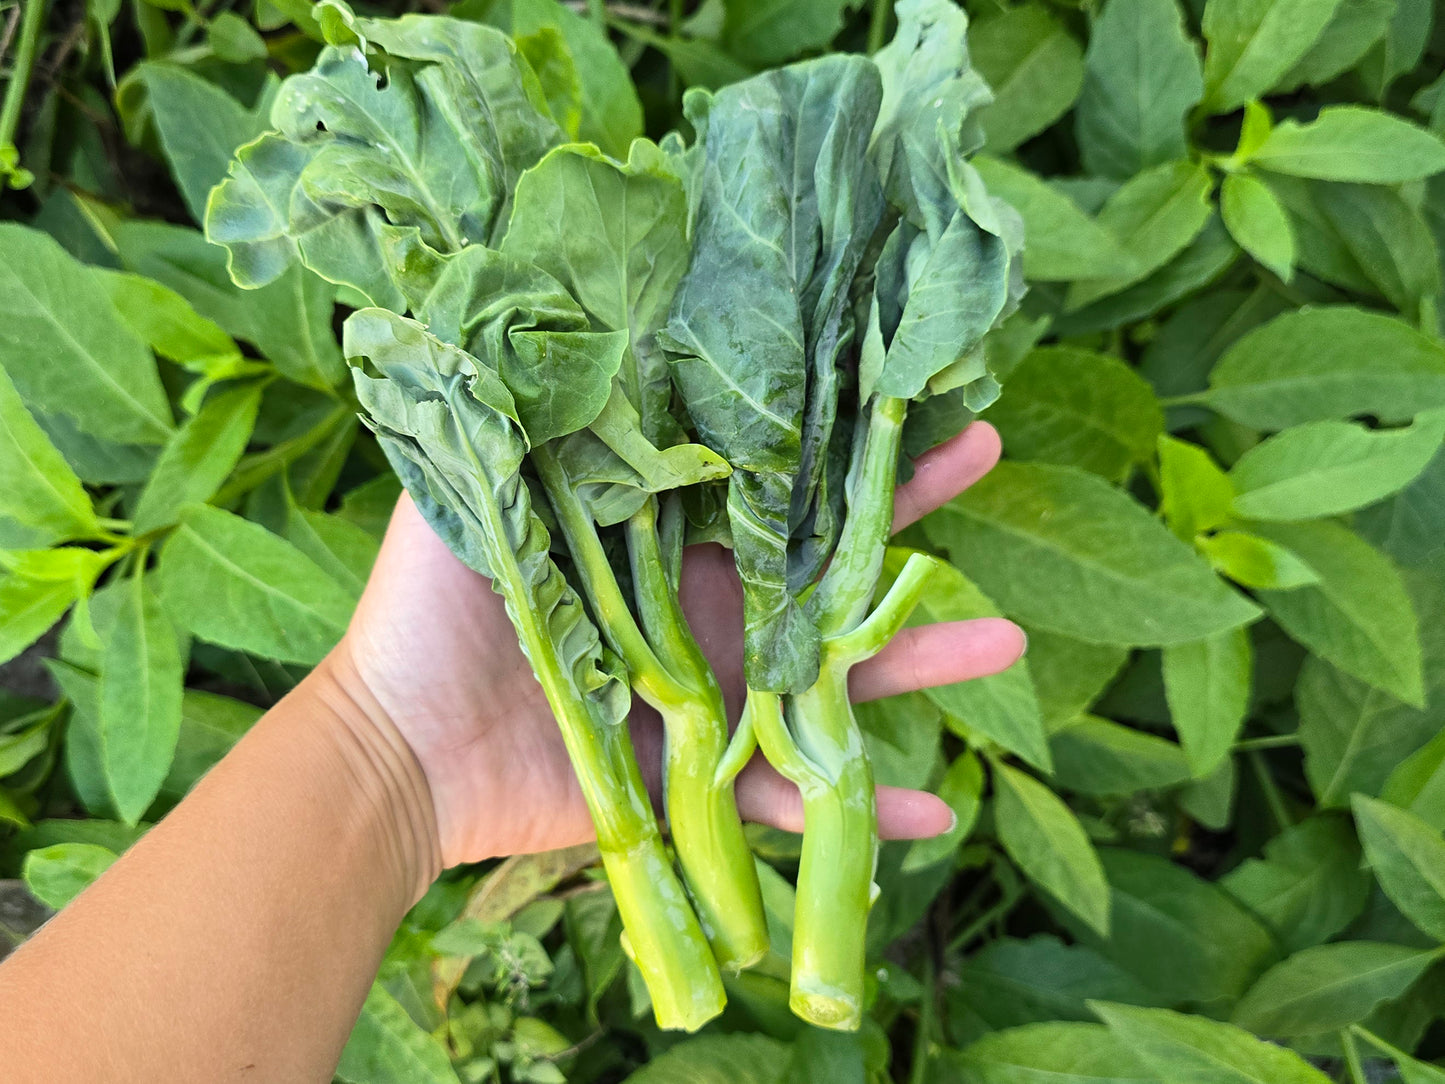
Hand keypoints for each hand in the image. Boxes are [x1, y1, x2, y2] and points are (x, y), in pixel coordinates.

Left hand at [329, 421, 1023, 867]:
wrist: (399, 751)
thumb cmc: (428, 619)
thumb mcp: (473, 500)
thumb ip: (520, 427)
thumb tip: (557, 318)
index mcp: (662, 540)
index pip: (766, 477)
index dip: (826, 430)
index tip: (895, 378)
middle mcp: (705, 610)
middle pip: (824, 560)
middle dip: (906, 510)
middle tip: (988, 453)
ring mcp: (714, 698)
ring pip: (838, 679)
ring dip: (923, 661)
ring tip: (1006, 639)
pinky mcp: (706, 783)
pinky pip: (796, 803)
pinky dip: (861, 815)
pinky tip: (939, 817)